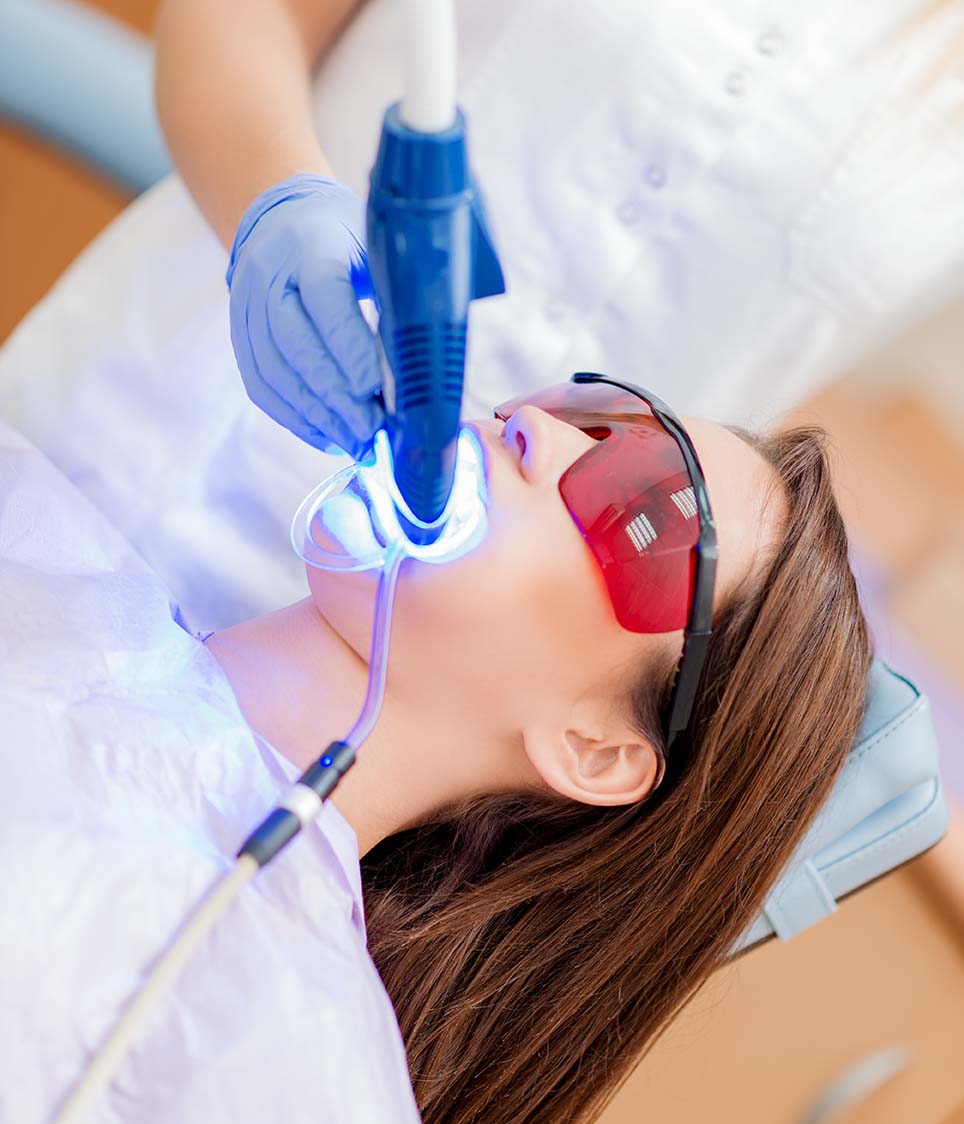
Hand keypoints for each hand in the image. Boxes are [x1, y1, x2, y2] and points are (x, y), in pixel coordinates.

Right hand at [226, 175, 383, 458]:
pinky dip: (297, 420)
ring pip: (275, 374)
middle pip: (296, 346)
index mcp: (310, 247)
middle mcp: (269, 277)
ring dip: (318, 417)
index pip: (326, 302)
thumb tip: (421, 367)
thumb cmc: (348, 241)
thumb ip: (396, 297)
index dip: (350, 350)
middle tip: (373, 432)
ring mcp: (246, 309)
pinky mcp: (240, 338)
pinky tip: (330, 439)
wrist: (283, 220)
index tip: (378, 390)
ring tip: (358, 445)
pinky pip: (262, 388)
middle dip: (337, 397)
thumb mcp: (378, 249)